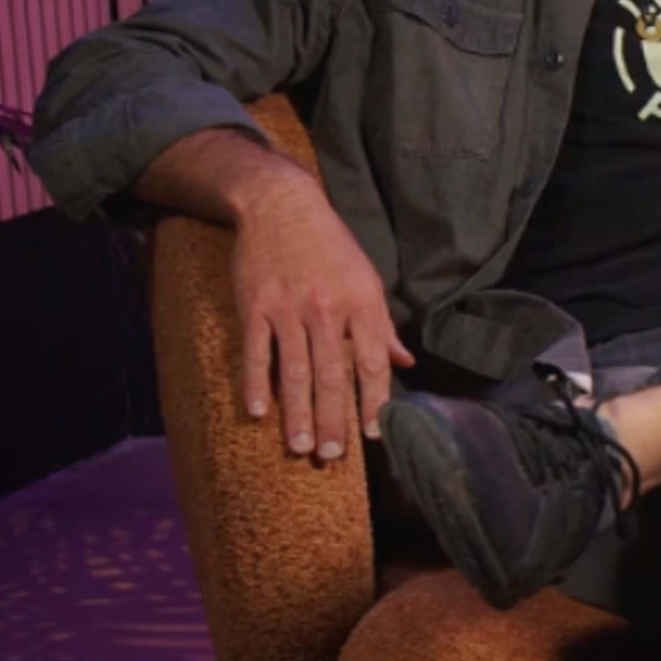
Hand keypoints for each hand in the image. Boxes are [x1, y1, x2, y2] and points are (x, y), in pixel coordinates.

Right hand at [227, 181, 410, 464]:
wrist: (282, 205)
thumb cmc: (331, 247)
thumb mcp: (367, 279)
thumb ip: (383, 326)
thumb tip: (406, 363)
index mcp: (362, 304)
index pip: (372, 363)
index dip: (374, 401)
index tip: (374, 435)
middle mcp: (327, 309)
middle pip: (332, 374)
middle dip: (334, 419)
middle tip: (333, 455)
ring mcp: (287, 308)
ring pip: (293, 370)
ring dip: (296, 413)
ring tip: (300, 446)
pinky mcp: (254, 306)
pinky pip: (254, 352)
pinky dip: (255, 383)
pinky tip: (258, 412)